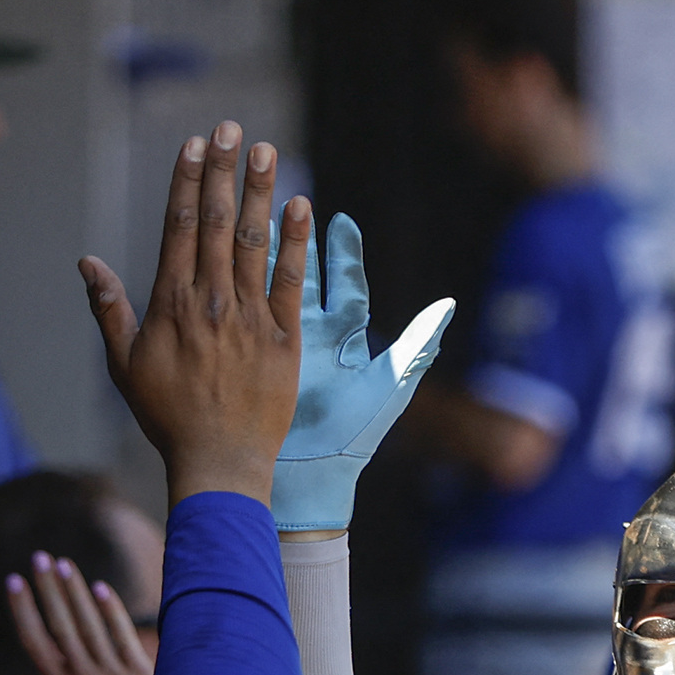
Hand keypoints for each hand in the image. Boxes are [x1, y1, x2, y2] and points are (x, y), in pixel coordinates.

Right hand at [0, 554, 153, 674]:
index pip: (35, 639)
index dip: (23, 608)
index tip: (13, 580)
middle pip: (61, 622)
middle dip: (49, 587)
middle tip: (40, 557)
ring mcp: (113, 672)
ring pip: (91, 623)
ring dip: (77, 591)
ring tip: (65, 565)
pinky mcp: (142, 673)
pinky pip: (124, 635)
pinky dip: (112, 611)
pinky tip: (101, 589)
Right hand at [81, 122, 310, 504]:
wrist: (218, 462)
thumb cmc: (167, 416)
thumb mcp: (123, 364)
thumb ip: (108, 308)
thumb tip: (87, 262)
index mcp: (170, 304)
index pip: (178, 227)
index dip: (186, 181)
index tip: (194, 145)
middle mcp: (209, 302)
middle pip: (215, 222)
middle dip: (222, 171)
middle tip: (230, 127)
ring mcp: (248, 318)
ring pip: (252, 241)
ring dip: (258, 192)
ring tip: (266, 149)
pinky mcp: (283, 338)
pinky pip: (289, 280)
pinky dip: (295, 241)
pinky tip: (301, 205)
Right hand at [271, 213, 454, 532]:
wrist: (307, 481)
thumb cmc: (349, 440)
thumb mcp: (389, 387)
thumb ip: (418, 345)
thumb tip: (448, 306)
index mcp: (342, 337)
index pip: (343, 283)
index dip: (341, 252)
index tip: (339, 221)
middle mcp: (313, 335)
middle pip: (302, 271)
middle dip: (294, 233)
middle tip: (285, 193)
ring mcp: (280, 343)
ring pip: (268, 281)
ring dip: (261, 246)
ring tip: (254, 210)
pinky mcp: (255, 356)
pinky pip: (245, 311)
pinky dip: (239, 282)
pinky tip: (226, 252)